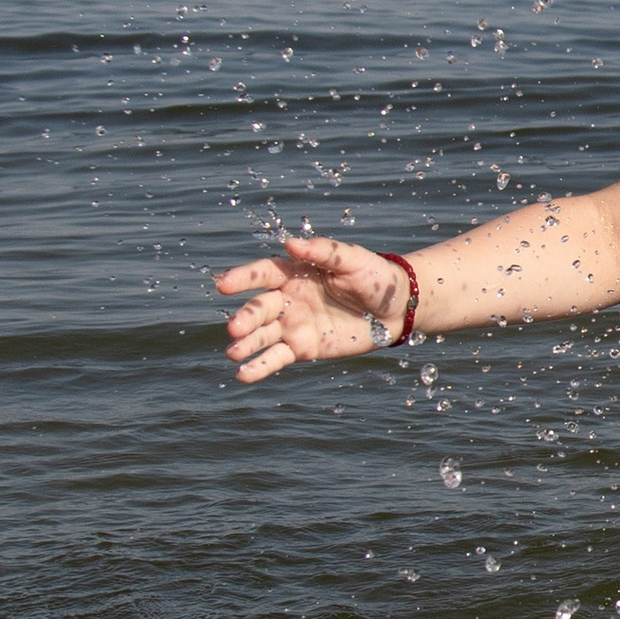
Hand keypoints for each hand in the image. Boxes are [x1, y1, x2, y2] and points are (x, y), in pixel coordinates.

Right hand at [214, 233, 405, 383]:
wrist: (396, 309)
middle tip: (234, 328)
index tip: (223, 285)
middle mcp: (287, 299)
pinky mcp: (303, 349)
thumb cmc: (373, 277)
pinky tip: (243, 375)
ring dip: (246, 344)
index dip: (242, 278)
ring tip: (233, 353)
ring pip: (263, 335)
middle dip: (246, 318)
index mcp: (295, 273)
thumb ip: (323, 252)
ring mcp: (293, 325)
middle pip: (260, 308)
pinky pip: (277, 358)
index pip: (263, 273)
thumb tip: (291, 243)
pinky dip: (260, 367)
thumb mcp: (353, 259)